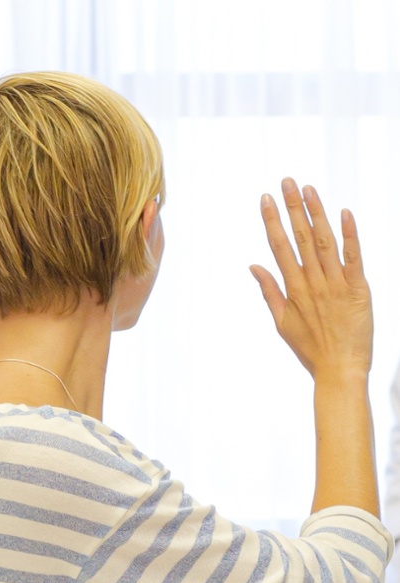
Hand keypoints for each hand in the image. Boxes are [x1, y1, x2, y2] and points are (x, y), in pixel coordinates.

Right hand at [251, 178, 371, 379]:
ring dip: (316, 213)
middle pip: (299, 237)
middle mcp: (312, 282)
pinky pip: (353, 258)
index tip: (265, 199)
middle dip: (292, 208)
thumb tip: (254, 265)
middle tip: (286, 182)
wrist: (340, 370)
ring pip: (323, 242)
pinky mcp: (358, 290)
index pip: (279, 246)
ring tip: (309, 189)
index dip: (272, 220)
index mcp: (292, 288)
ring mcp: (335, 284)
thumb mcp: (282, 322)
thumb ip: (269, 291)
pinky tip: (345, 213)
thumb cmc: (311, 349)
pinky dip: (350, 235)